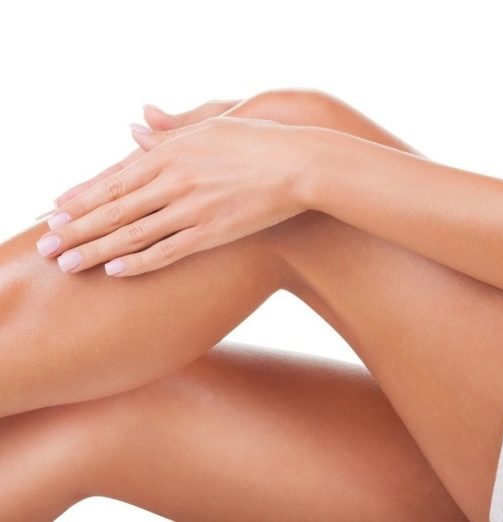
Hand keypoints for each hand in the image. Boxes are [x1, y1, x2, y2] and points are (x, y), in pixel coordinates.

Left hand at [36, 116, 311, 276]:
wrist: (298, 163)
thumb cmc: (256, 141)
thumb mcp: (211, 126)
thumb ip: (170, 133)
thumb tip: (135, 127)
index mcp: (172, 150)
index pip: (114, 177)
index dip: (81, 196)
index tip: (54, 211)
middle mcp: (174, 178)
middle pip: (114, 207)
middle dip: (76, 227)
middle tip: (47, 246)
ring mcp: (192, 207)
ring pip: (132, 232)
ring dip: (96, 249)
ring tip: (67, 265)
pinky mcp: (212, 232)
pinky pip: (168, 250)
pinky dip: (139, 261)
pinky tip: (114, 271)